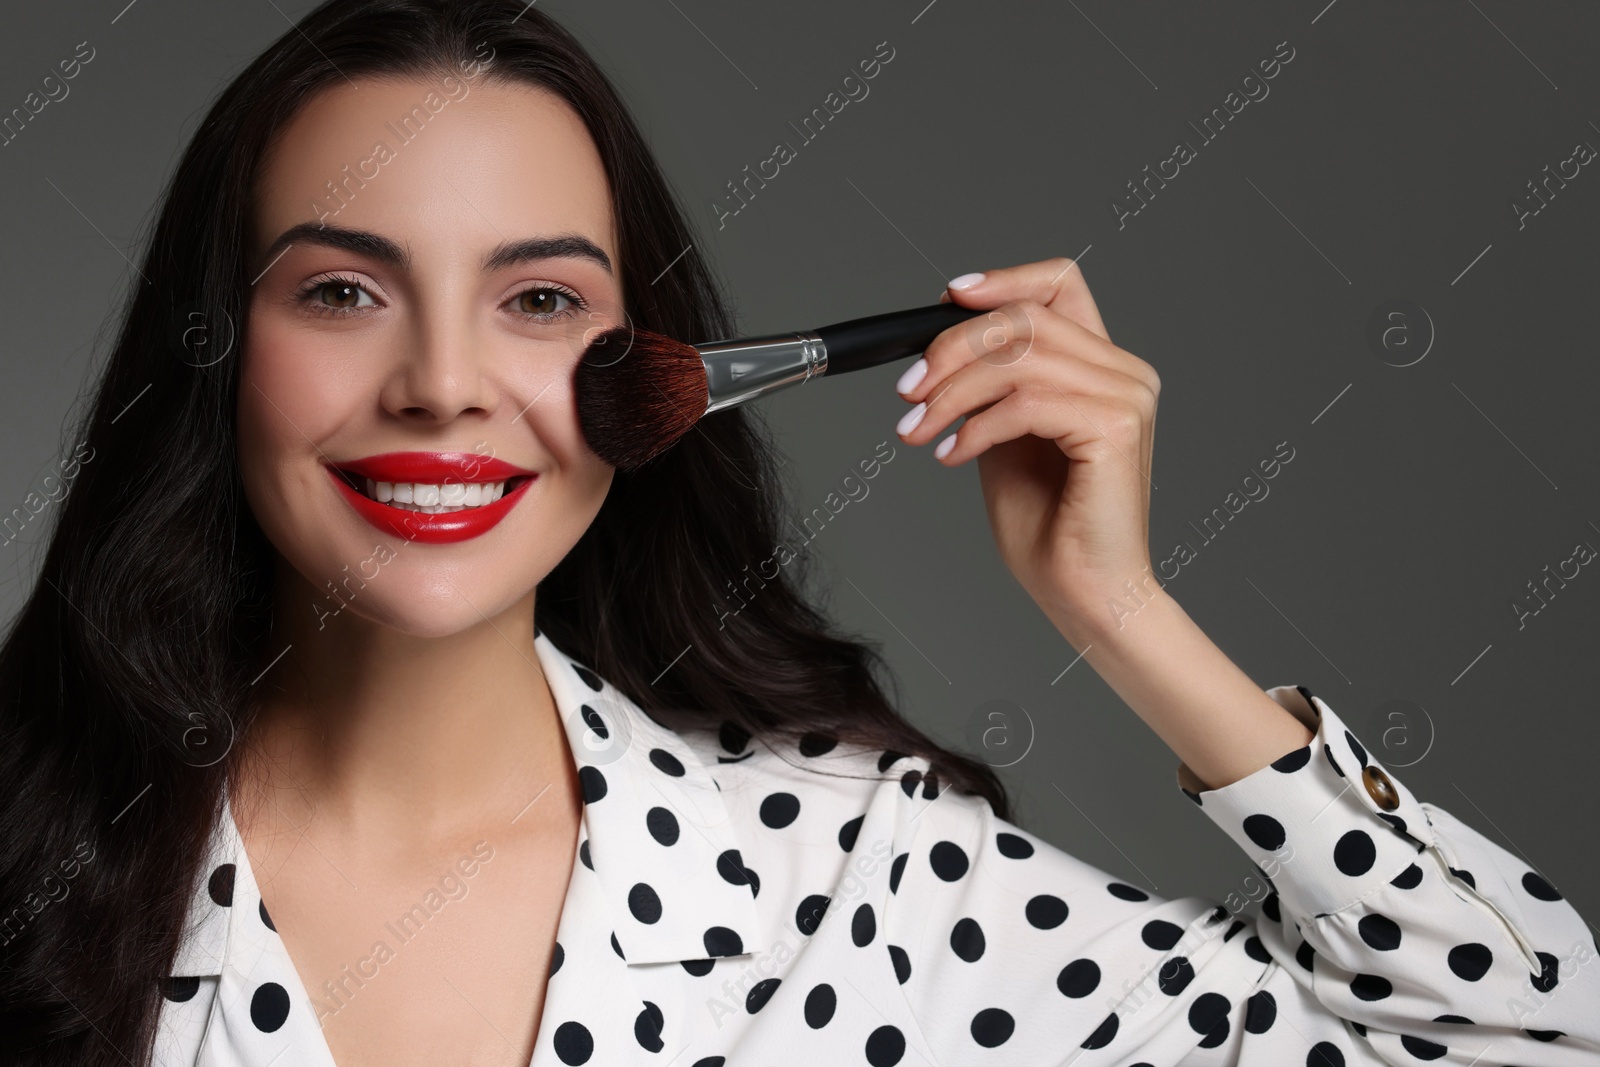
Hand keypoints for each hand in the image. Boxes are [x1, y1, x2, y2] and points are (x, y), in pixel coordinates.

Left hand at [894, 258, 1159, 643]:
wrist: (1083, 593)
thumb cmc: (1049, 528)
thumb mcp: (1004, 438)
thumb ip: (991, 389)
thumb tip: (942, 350)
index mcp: (1103, 367)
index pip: (1060, 284)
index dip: (1002, 278)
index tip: (946, 299)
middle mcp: (1124, 372)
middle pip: (1025, 317)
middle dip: (951, 348)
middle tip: (909, 391)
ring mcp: (1127, 396)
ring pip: (1019, 356)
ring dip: (952, 392)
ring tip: (920, 429)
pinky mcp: (1116, 427)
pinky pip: (1027, 402)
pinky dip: (976, 427)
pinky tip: (952, 456)